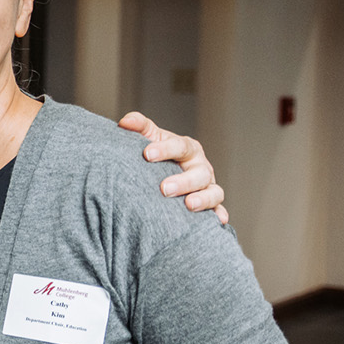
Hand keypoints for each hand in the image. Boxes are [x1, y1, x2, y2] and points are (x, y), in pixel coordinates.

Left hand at [119, 111, 227, 225]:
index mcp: (187, 148)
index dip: (165, 149)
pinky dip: (219, 214)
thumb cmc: (157, 154)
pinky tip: (217, 221)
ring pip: (214, 192)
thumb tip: (125, 122)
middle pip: (199, 173)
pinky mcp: (210, 203)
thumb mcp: (150, 138)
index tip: (146, 154)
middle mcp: (201, 166)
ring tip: (189, 205)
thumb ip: (139, 127)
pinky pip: (218, 210)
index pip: (180, 146)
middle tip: (164, 188)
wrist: (162, 171)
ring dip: (204, 199)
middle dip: (184, 181)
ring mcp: (207, 186)